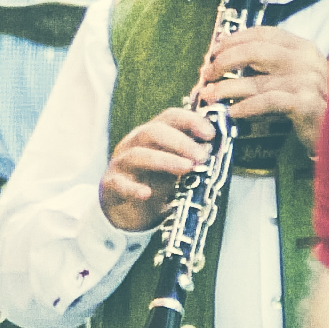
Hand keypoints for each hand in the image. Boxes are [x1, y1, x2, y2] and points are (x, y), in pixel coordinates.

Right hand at [99, 107, 215, 232]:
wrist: (124, 211)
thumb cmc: (153, 184)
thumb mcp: (174, 168)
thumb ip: (190, 157)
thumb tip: (217, 149)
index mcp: (151, 135)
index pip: (170, 117)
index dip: (191, 121)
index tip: (211, 134)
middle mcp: (134, 144)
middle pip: (152, 131)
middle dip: (180, 142)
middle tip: (202, 156)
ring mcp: (121, 164)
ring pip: (138, 155)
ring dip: (165, 160)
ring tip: (187, 169)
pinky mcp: (111, 186)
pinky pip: (119, 184)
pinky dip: (133, 188)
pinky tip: (146, 194)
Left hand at [201, 28, 328, 156]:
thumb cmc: (313, 108)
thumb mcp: (296, 78)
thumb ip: (271, 67)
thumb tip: (227, 61)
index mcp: (303, 48)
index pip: (263, 33)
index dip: (234, 39)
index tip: (214, 49)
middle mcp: (306, 59)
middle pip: (254, 51)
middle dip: (225, 61)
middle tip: (207, 73)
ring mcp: (308, 80)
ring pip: (255, 81)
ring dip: (226, 88)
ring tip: (209, 95)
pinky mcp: (305, 104)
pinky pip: (266, 102)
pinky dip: (245, 107)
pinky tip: (232, 113)